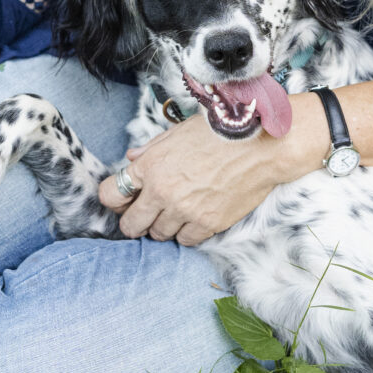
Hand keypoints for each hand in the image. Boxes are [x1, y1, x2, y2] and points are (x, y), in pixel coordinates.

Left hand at [97, 98, 323, 244]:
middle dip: (134, 221)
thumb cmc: (220, 132)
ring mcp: (184, 210)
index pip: (110, 194)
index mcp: (150, 165)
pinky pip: (184, 240)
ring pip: (158, 235)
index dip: (114, 198)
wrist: (262, 145)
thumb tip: (131, 159)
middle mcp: (162, 191)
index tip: (123, 199)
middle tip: (144, 216)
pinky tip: (193, 218)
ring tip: (175, 213)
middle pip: (130, 224)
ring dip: (162, 226)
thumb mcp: (178, 132)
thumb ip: (151, 150)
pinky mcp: (207, 224)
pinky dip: (185, 232)